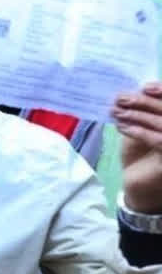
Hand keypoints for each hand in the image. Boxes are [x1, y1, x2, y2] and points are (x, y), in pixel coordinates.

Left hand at [113, 83, 161, 212]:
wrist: (140, 186)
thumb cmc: (141, 155)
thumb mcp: (141, 128)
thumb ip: (142, 112)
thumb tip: (130, 91)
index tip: (144, 87)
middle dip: (143, 102)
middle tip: (120, 98)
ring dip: (137, 115)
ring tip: (116, 112)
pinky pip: (157, 141)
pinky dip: (139, 131)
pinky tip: (122, 126)